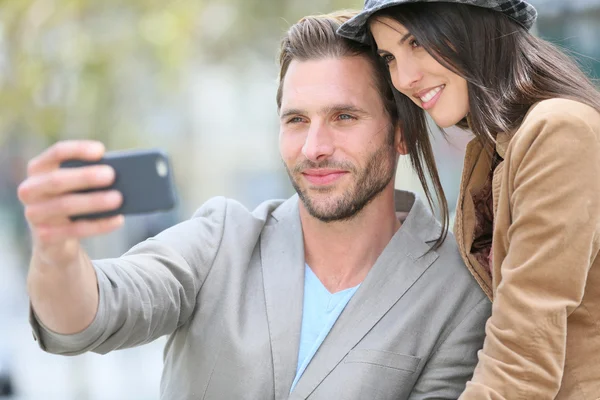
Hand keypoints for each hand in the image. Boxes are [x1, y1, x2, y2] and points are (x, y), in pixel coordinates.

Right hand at [17, 140, 123, 266]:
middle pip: (57, 180)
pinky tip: (118, 220)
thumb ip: (91, 176)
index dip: (78, 150)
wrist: (56, 239)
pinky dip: (99, 225)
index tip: (101, 151)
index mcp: (39, 168)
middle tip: (111, 175)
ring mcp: (33, 214)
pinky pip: (74, 230)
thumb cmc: (73, 200)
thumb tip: (120, 174)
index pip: (56, 153)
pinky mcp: (44, 237)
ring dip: (94, 201)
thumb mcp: (77, 186)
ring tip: (119, 199)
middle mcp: (30, 189)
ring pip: (65, 205)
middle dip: (85, 177)